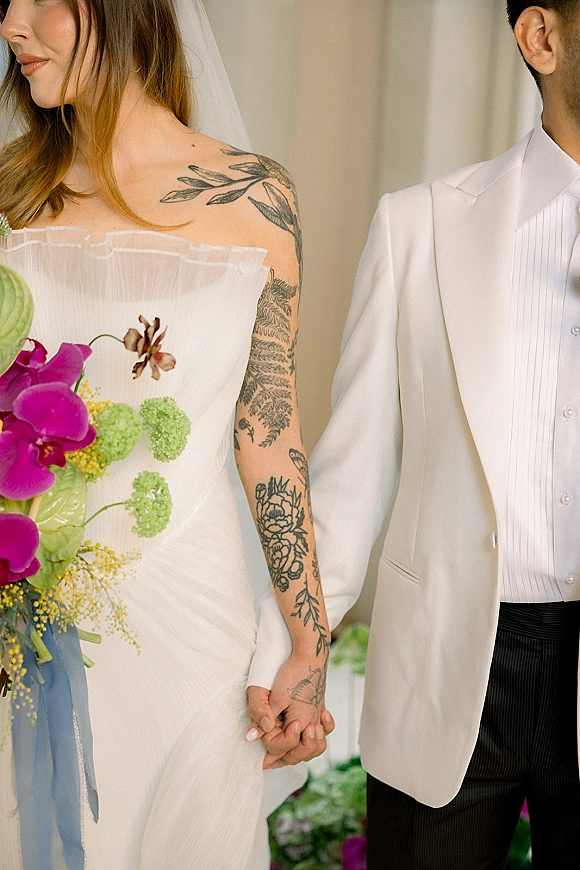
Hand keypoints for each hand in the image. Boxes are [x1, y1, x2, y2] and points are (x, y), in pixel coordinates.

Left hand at [246, 653, 334, 767]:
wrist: (311, 655)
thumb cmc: (294, 674)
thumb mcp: (274, 696)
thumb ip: (263, 717)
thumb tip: (252, 736)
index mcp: (301, 724)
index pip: (285, 748)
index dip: (271, 747)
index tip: (262, 740)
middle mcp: (313, 724)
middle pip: (302, 753)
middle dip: (285, 757)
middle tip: (269, 758)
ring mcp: (318, 717)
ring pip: (315, 746)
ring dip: (304, 751)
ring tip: (289, 749)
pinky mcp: (320, 709)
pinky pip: (323, 730)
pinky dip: (318, 738)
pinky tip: (309, 733)